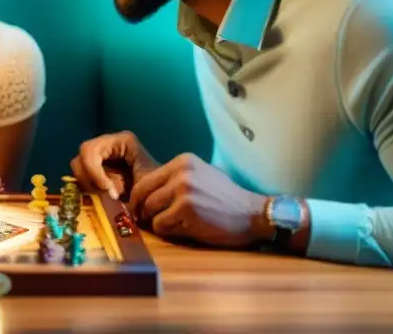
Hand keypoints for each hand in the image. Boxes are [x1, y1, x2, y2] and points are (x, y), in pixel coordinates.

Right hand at [70, 131, 158, 200]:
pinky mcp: (98, 164)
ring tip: (107, 193)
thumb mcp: (144, 185)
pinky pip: (83, 173)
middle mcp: (109, 141)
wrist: (161, 189)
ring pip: (79, 165)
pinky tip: (104, 192)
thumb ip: (123, 187)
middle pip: (83, 155)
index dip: (94, 172)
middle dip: (91, 178)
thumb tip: (108, 194)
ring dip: (90, 182)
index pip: (91, 151)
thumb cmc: (156, 185)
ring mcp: (102, 152)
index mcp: (122, 140)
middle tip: (107, 193)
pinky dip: (90, 185)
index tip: (108, 191)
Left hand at [129, 153, 267, 247]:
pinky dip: (168, 232)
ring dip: (157, 223)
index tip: (140, 211)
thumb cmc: (227, 201)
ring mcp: (183, 190)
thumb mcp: (201, 177)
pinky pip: (161, 225)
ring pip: (150, 211)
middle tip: (146, 223)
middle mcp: (180, 172)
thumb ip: (175, 181)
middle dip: (141, 212)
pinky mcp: (186, 209)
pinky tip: (185, 231)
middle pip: (142, 195)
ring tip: (174, 226)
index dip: (138, 199)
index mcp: (183, 162)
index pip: (145, 180)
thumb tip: (147, 195)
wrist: (254, 215)